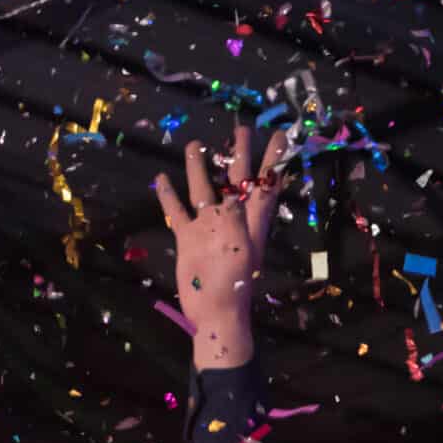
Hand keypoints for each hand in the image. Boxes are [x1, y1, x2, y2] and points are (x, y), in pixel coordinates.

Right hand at [153, 124, 287, 362]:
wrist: (213, 312)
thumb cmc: (233, 285)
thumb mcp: (241, 248)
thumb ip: (238, 218)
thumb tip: (237, 191)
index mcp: (250, 220)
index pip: (265, 184)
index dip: (273, 161)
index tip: (280, 136)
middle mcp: (230, 218)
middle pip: (236, 180)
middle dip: (239, 155)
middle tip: (242, 129)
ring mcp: (208, 227)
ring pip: (203, 190)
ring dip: (200, 168)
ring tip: (196, 144)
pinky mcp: (188, 238)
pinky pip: (178, 212)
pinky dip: (169, 196)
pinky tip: (162, 178)